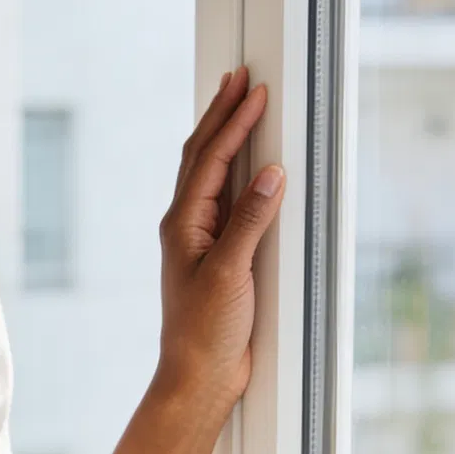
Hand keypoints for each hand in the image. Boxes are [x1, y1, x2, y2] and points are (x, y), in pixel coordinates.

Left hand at [155, 66, 282, 416]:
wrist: (198, 376)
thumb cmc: (205, 331)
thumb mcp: (231, 272)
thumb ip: (251, 220)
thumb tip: (272, 173)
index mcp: (182, 223)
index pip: (211, 159)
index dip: (234, 122)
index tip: (254, 90)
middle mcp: (186, 225)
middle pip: (203, 156)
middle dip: (222, 114)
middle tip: (239, 77)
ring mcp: (199, 240)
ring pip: (210, 174)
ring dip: (224, 136)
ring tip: (236, 105)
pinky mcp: (216, 257)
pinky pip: (225, 200)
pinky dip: (235, 172)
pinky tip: (245, 167)